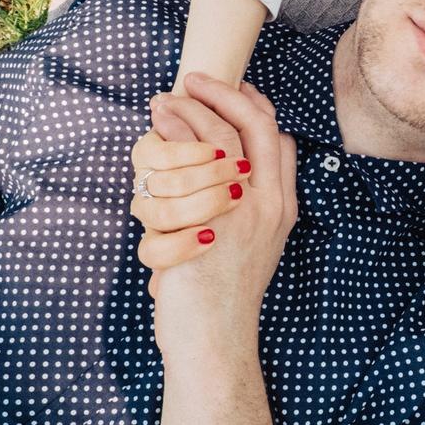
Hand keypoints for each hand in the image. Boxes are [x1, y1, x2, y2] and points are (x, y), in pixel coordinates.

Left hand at [133, 73, 297, 358]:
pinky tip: (143, 158)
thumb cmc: (226, 288)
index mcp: (280, 203)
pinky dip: (155, 163)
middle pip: (244, 128)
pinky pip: (173, 184)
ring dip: (179, 121)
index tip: (222, 86)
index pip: (272, 133)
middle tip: (186, 82)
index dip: (247, 101)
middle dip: (214, 95)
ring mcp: (235, 218)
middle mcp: (264, 205)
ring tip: (158, 111)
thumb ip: (252, 194)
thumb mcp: (255, 236)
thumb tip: (233, 149)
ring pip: (207, 146)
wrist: (218, 342)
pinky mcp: (200, 234)